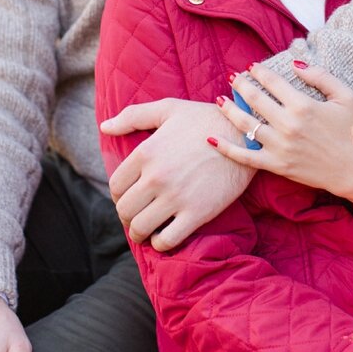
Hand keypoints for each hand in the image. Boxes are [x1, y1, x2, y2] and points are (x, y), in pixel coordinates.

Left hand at [101, 98, 252, 249]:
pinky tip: (164, 235)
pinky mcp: (198, 213)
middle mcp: (156, 177)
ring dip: (140, 233)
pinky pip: (167, 240)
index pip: (115, 187)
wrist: (247, 136)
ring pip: (140, 228)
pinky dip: (160, 243)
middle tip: (138, 214)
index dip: (119, 196)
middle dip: (127, 216)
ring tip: (147, 230)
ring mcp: (176, 197)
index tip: (129, 197)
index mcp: (145, 152)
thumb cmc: (207, 119)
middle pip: (125, 210)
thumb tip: (105, 127)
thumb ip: (133, 116)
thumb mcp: (169, 109)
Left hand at [213, 62, 352, 226]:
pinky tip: (212, 138)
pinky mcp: (276, 165)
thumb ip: (322, 77)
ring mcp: (279, 146)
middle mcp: (288, 125)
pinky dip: (226, 148)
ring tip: (220, 100)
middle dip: (241, 85)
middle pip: (255, 99)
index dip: (259, 72)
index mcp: (303, 106)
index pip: (273, 83)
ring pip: (245, 124)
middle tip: (233, 77)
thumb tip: (296, 64)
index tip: (251, 67)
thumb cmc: (352, 131)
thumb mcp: (346, 97)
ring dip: (229, 109)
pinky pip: (244, 156)